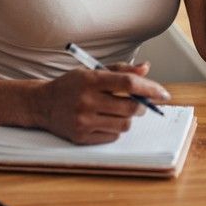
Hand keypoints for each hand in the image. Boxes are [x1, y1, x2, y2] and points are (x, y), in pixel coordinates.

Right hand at [33, 62, 170, 143]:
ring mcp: (83, 120)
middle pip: (130, 107)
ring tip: (118, 111)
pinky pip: (112, 136)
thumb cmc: (70, 85)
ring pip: (124, 124)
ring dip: (128, 118)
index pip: (128, 84)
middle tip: (139, 103)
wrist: (42, 104)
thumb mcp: (91, 71)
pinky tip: (104, 121)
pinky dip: (114, 129)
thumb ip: (120, 70)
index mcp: (90, 80)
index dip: (150, 88)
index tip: (163, 93)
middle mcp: (87, 100)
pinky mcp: (81, 136)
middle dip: (141, 106)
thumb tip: (145, 69)